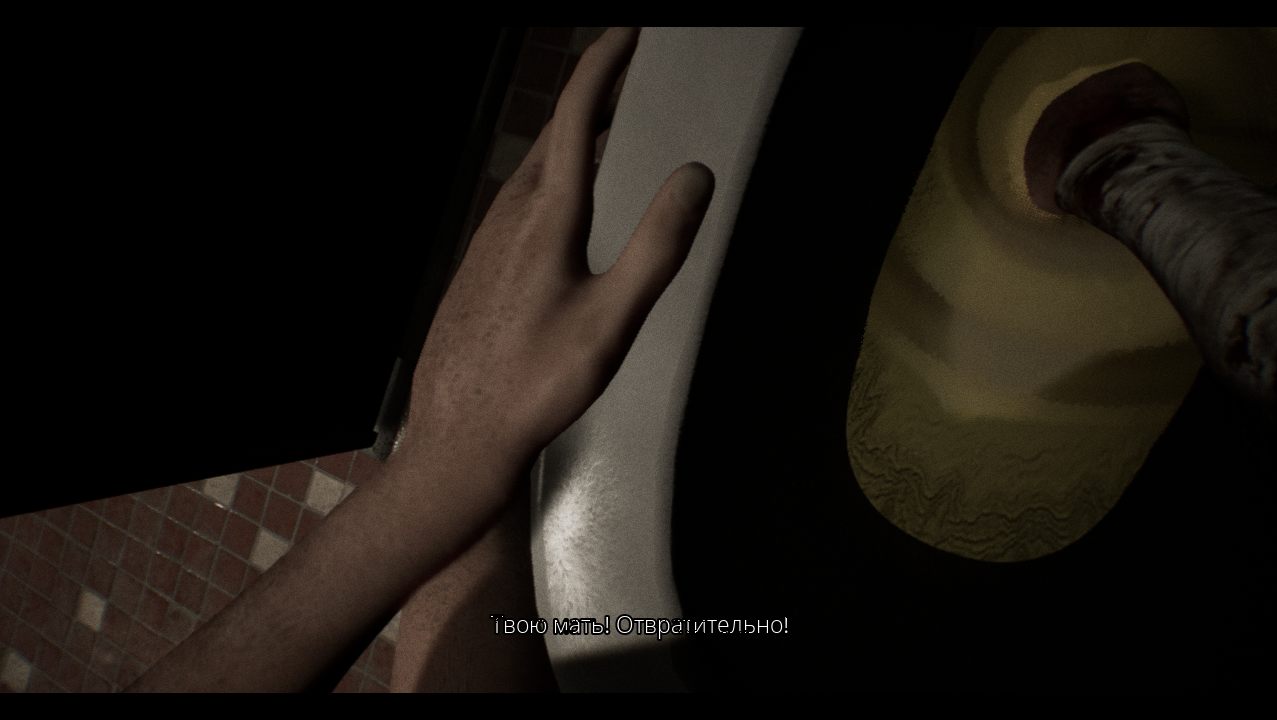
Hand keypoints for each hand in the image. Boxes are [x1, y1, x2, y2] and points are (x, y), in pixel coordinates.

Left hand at [400, 28, 714, 485]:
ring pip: (532, 172)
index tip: (625, 35)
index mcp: (545, 219)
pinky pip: (515, 205)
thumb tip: (694, 176)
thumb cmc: (535, 384)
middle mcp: (509, 219)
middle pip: (553, 139)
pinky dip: (547, 182)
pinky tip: (558, 209)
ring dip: (568, 143)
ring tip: (600, 135)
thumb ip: (658, 245)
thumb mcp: (612, 320)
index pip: (575, 117)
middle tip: (625, 80)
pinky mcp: (475, 269)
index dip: (602, 67)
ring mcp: (485, 243)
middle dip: (591, 100)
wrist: (458, 435)